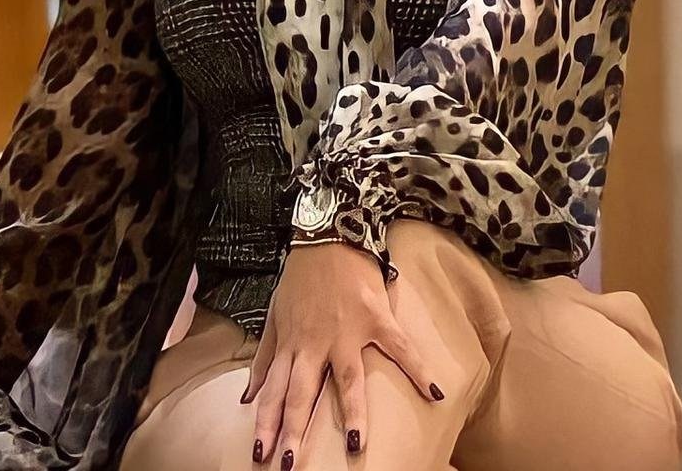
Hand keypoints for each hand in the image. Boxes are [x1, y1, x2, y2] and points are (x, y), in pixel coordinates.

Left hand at [239, 241, 442, 467]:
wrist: (329, 233)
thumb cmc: (301, 279)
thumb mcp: (274, 317)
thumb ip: (265, 359)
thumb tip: (247, 398)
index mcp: (291, 345)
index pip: (274, 393)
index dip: (266, 424)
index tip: (261, 453)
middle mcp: (315, 344)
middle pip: (302, 394)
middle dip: (294, 431)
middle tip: (289, 465)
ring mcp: (347, 332)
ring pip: (347, 379)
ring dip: (350, 412)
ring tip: (354, 444)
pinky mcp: (377, 318)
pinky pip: (400, 347)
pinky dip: (417, 369)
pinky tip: (434, 393)